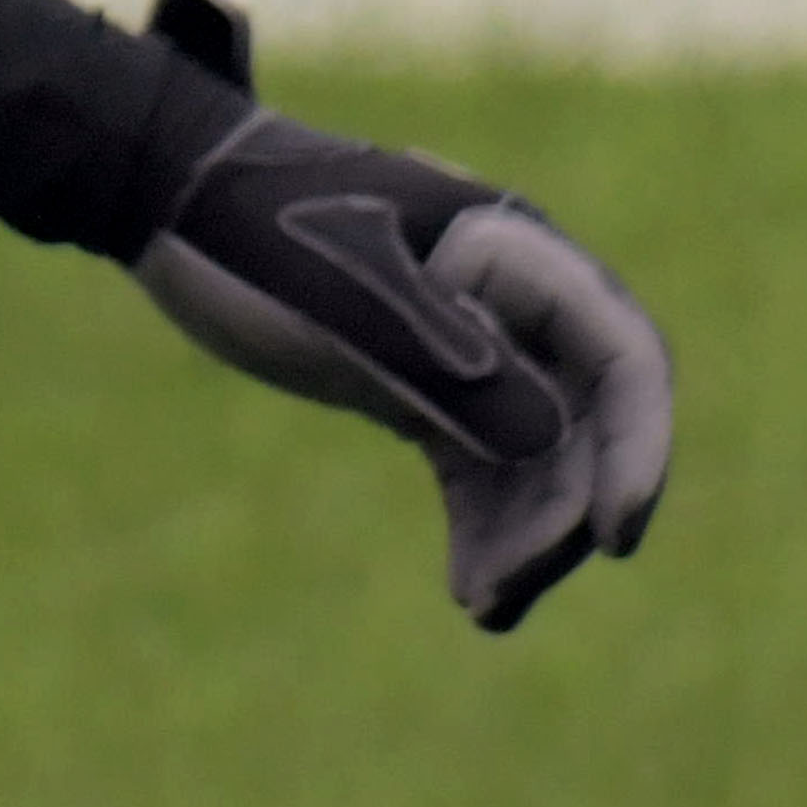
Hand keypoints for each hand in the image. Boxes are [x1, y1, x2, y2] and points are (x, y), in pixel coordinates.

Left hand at [140, 104, 679, 635]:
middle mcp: (514, 296)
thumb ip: (439, 360)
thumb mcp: (339, 300)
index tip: (614, 538)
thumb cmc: (249, 232)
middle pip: (590, 419)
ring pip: (543, 455)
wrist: (168, 198)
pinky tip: (471, 591)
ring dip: (529, 533)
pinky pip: (487, 464)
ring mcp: (475, 340)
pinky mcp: (430, 381)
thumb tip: (548, 437)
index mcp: (512, 252)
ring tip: (485, 607)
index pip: (618, 354)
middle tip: (506, 591)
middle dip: (566, 510)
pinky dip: (486, 526)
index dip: (638, 446)